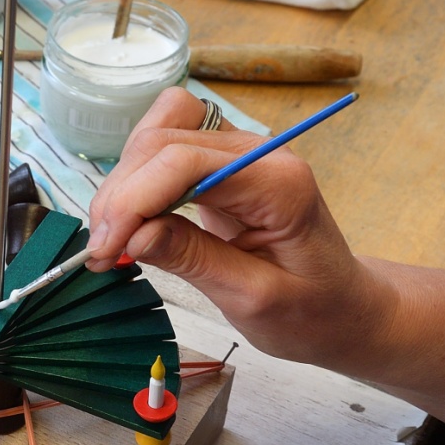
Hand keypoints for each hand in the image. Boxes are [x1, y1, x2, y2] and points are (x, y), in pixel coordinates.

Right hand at [83, 87, 393, 368]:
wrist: (343, 309)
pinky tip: (129, 223)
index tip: (105, 249)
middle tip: (101, 252)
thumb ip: (194, 260)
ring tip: (113, 239)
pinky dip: (135, 181)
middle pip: (164, 139)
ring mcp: (237, 154)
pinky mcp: (219, 167)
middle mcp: (257, 154)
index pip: (185, 162)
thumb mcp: (254, 299)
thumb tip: (133, 237)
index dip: (133, 200)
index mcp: (278, 183)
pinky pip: (164, 150)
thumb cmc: (313, 311)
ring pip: (158, 133)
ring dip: (123, 182)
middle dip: (121, 194)